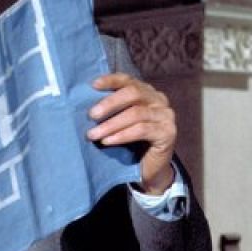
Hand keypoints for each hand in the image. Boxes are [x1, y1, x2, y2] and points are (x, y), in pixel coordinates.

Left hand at [87, 73, 176, 193]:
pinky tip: (108, 141)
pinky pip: (142, 130)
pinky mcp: (168, 133)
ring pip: (136, 113)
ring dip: (111, 124)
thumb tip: (83, 105)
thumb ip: (108, 112)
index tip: (93, 85)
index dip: (111, 80)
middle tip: (91, 115)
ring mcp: (166, 116)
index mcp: (146, 92)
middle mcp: (159, 100)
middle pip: (133, 93)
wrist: (148, 170)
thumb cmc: (129, 144)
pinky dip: (122, 135)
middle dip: (109, 103)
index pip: (128, 80)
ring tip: (93, 134)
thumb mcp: (117, 124)